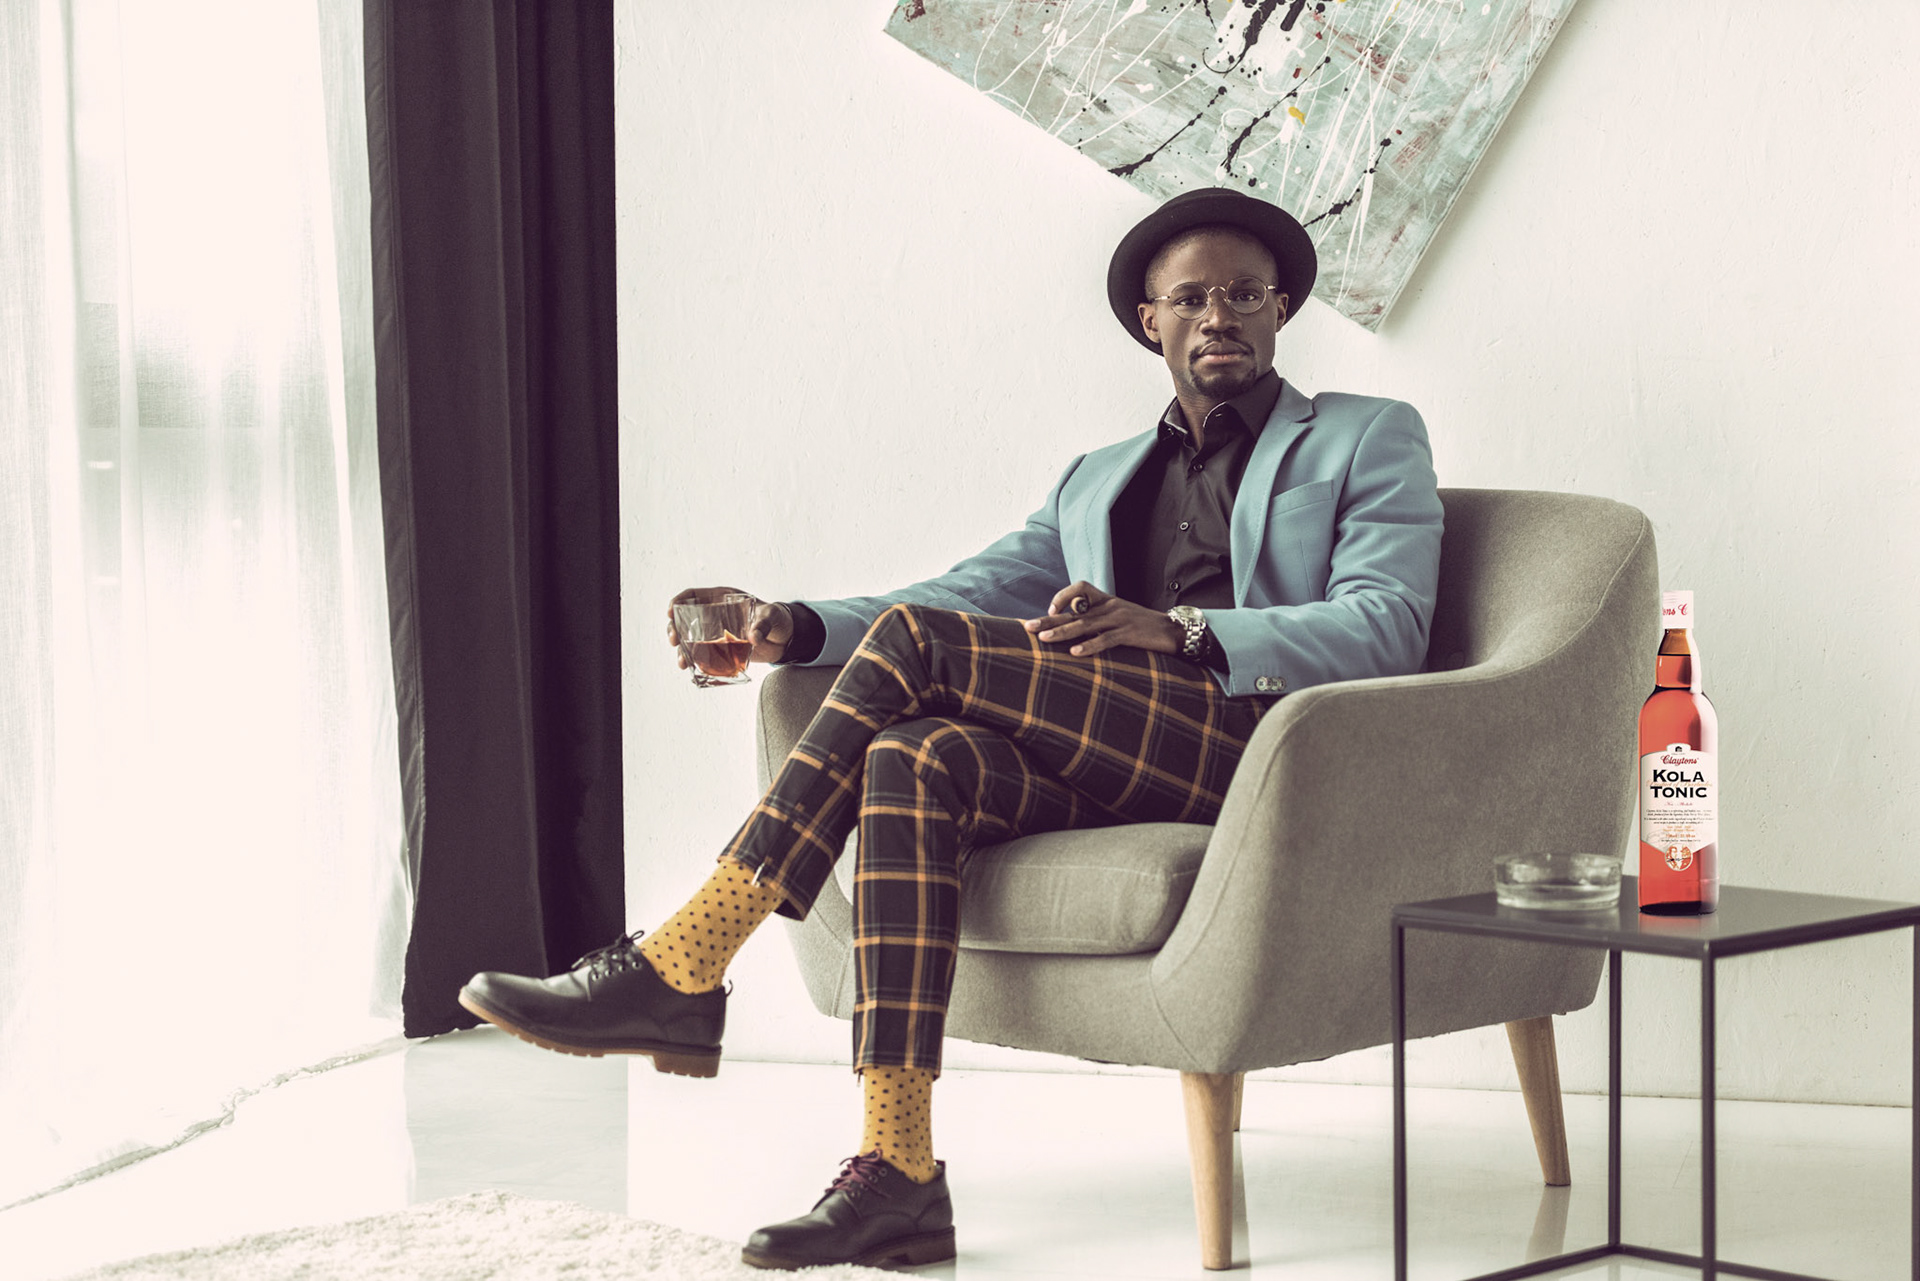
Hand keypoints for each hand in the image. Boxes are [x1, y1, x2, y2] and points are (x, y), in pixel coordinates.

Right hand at [666, 586, 793, 666]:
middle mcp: (715, 614)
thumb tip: (753, 638)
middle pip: (685, 618)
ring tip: (682, 662)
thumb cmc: (778, 619)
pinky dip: (695, 661)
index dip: (679, 601)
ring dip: (682, 650)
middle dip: (674, 629)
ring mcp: (717, 633)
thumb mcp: (772, 617)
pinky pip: (703, 654)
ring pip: (691, 639)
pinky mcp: (722, 650)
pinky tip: (692, 669)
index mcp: (723, 598)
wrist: (786, 638)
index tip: (670, 611)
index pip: (693, 595)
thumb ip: (763, 625)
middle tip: (673, 641)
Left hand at [1022, 582, 1183, 656]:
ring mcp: (1119, 620)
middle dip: (1049, 619)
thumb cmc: (1142, 626)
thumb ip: (1098, 617)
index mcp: (1107, 600)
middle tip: (1028, 627)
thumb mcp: (1119, 615)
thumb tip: (1074, 625)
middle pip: (1074, 610)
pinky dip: (1090, 646)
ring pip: (1085, 625)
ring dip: (1063, 632)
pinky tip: (1076, 653)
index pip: (1079, 588)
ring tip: (1044, 639)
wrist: (1173, 631)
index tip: (1050, 610)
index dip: (1062, 597)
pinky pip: (1105, 640)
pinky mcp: (1129, 634)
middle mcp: (1110, 607)